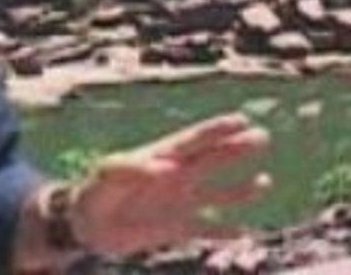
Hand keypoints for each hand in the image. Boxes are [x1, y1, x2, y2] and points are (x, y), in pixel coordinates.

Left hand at [68, 112, 271, 257]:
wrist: (86, 223)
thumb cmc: (94, 190)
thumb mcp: (107, 173)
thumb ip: (134, 168)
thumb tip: (165, 168)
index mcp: (160, 157)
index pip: (193, 139)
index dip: (216, 129)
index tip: (241, 119)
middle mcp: (176, 177)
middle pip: (212, 159)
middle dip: (236, 148)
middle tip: (262, 136)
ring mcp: (179, 202)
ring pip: (217, 194)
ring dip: (240, 190)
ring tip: (264, 182)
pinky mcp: (176, 228)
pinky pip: (206, 230)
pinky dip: (225, 231)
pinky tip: (246, 231)